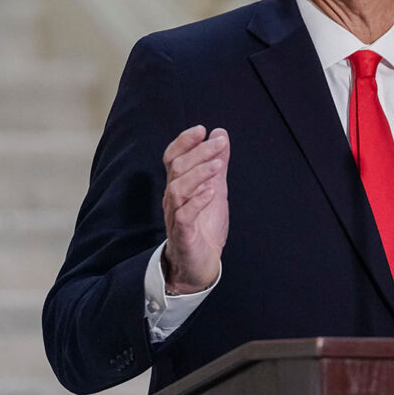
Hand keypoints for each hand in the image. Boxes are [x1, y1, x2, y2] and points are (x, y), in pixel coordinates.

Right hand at [161, 125, 229, 293]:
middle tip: (219, 142)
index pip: (173, 157)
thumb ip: (216, 164)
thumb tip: (220, 134)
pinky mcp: (182, 234)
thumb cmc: (204, 226)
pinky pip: (184, 215)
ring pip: (177, 189)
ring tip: (217, 165)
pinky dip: (197, 201)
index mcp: (179, 185)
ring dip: (198, 174)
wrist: (200, 265)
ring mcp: (175, 215)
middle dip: (198, 152)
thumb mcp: (215, 189)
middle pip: (176, 168)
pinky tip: (211, 192)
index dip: (184, 141)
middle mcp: (173, 198)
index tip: (203, 129)